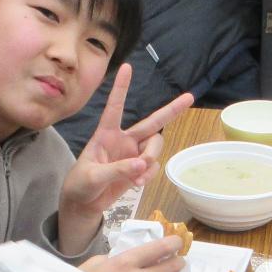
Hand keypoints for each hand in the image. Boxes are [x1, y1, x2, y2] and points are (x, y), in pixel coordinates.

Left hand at [60, 66, 193, 239]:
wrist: (84, 204)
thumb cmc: (81, 185)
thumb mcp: (93, 177)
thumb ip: (116, 170)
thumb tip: (142, 164)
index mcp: (106, 134)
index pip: (115, 106)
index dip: (121, 87)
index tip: (127, 67)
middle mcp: (124, 139)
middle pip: (152, 122)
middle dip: (171, 110)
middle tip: (190, 97)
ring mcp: (134, 153)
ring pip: (155, 147)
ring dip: (152, 159)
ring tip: (137, 177)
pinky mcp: (139, 168)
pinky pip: (153, 166)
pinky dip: (149, 174)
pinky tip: (137, 183)